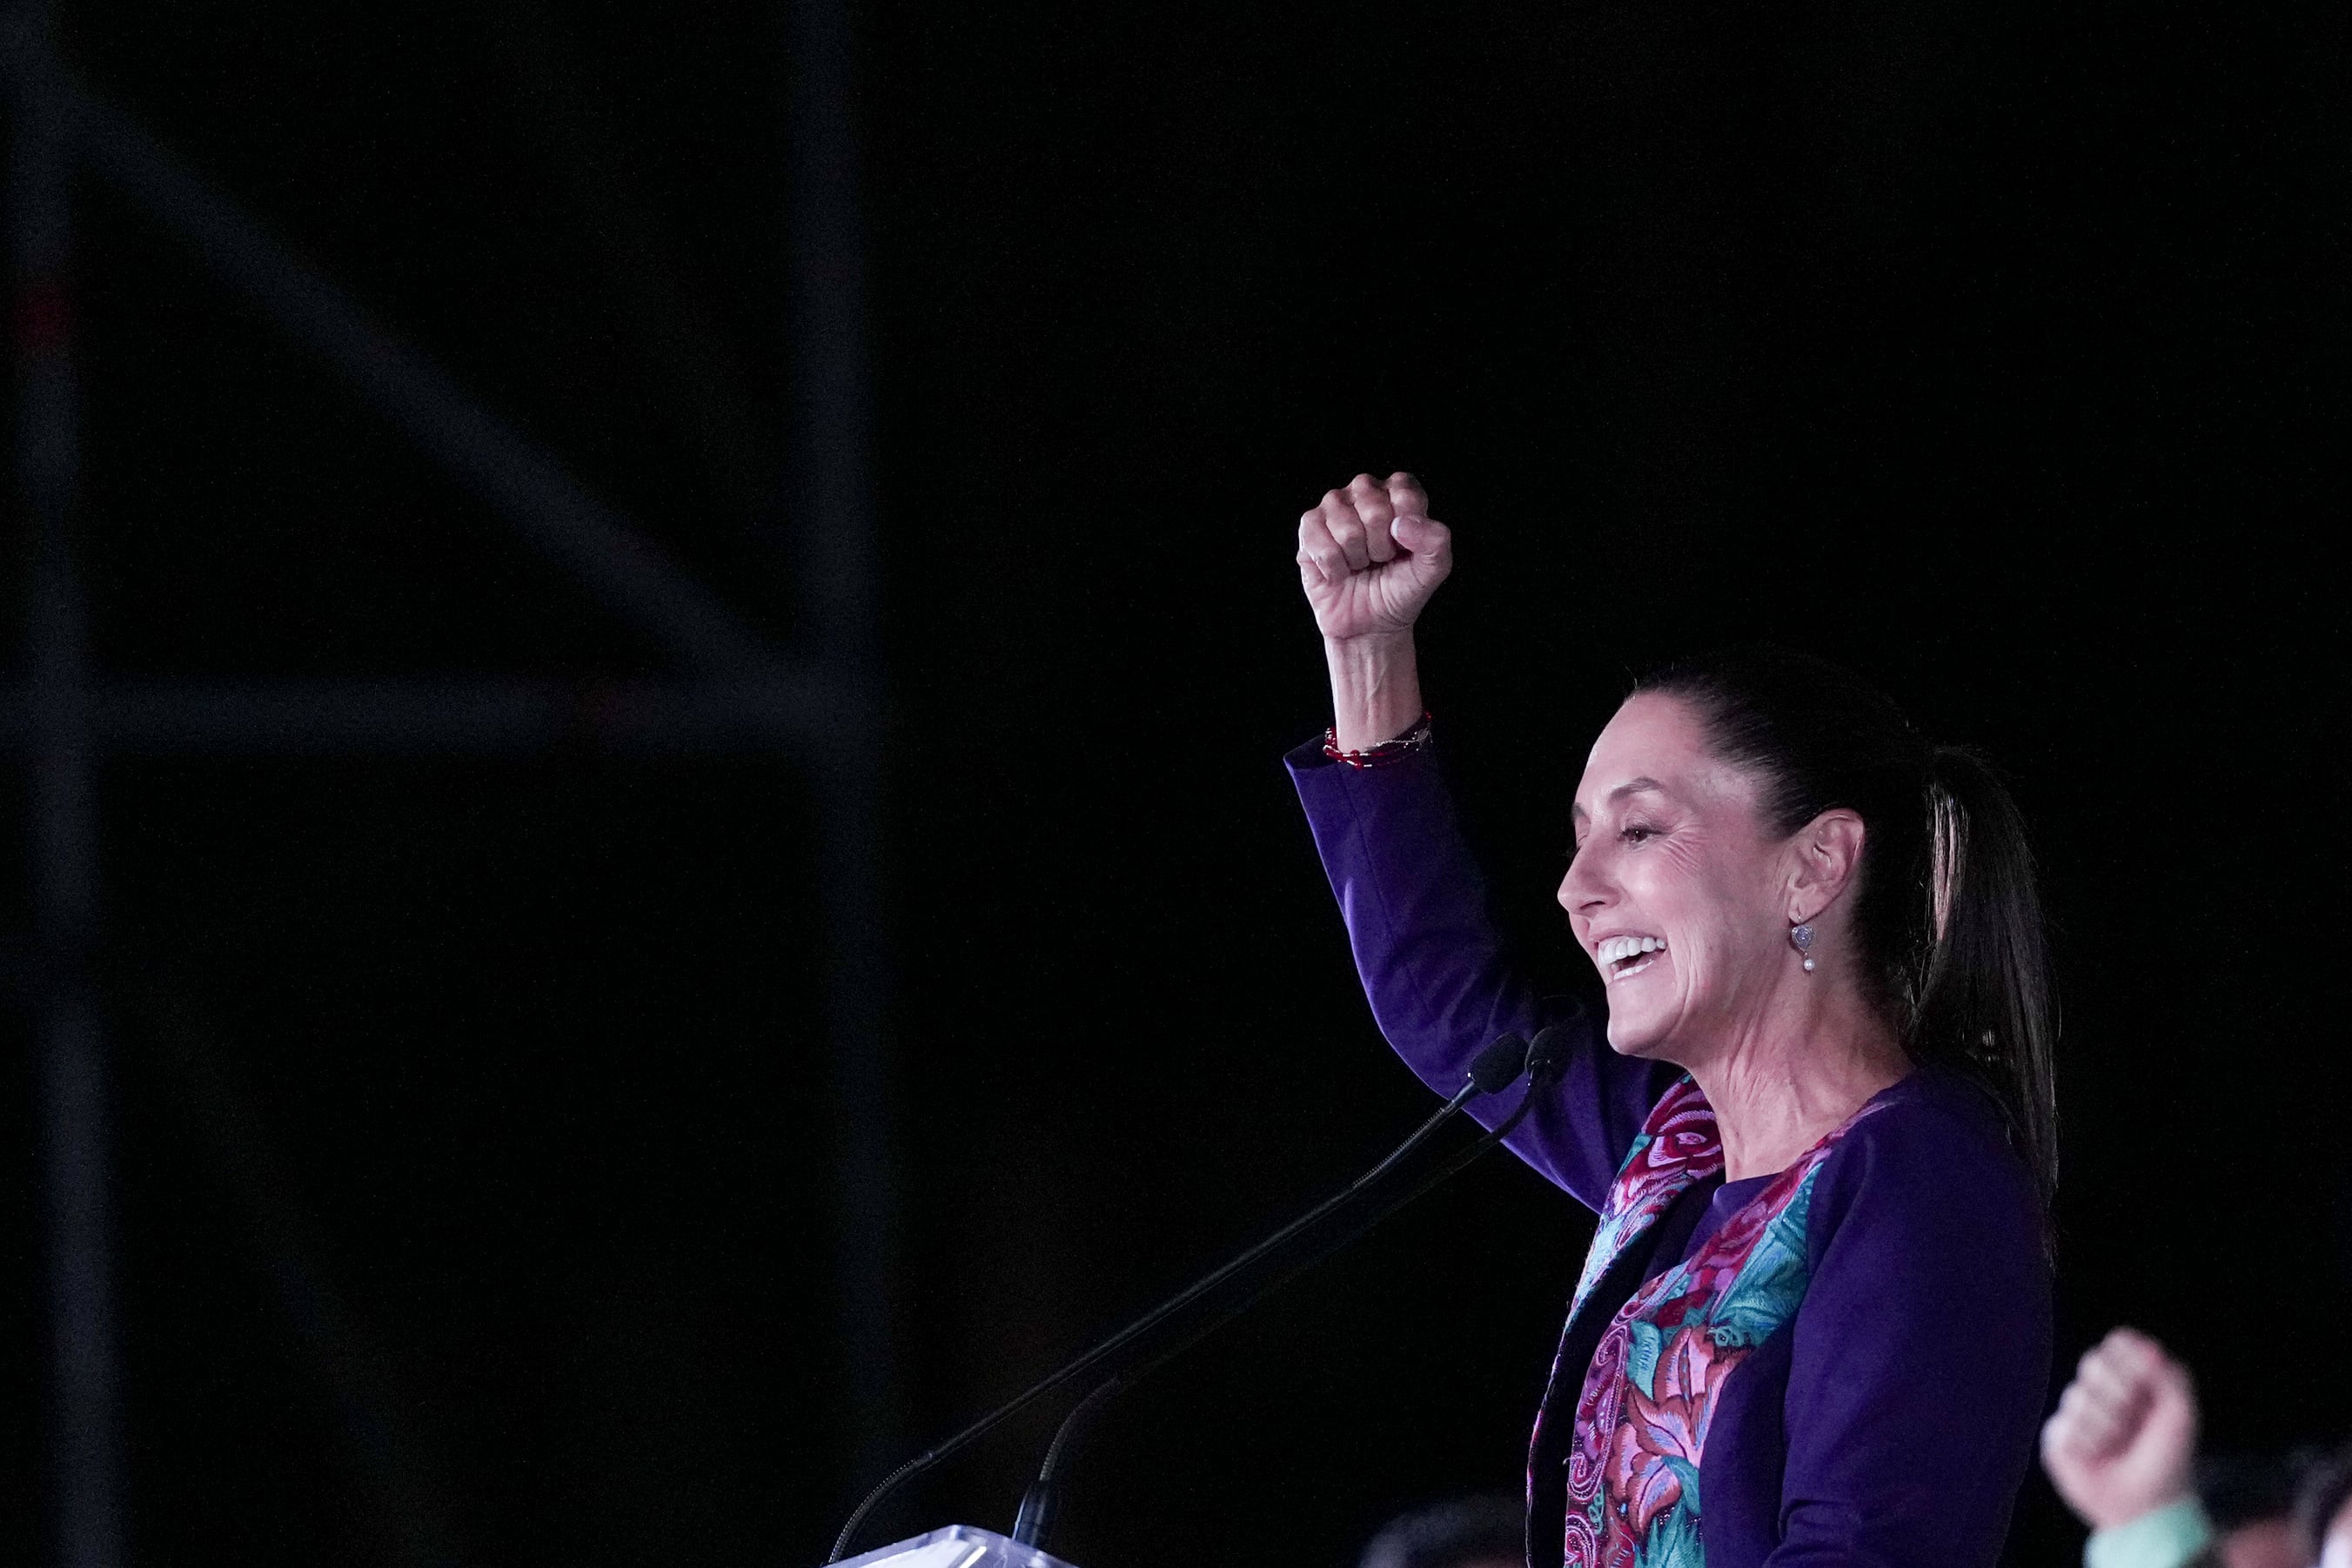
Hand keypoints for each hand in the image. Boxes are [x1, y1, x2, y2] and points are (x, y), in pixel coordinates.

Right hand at [1295, 473, 1452, 643]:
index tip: (1404, 549)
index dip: (1406, 532)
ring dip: (1357, 559)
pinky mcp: (1309, 527)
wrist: (1371, 623)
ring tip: (1360, 563)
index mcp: (1398, 491)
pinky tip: (1339, 570)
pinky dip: (1334, 568)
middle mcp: (1364, 490)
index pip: (1405, 495)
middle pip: (1374, 510)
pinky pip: (1321, 544)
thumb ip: (1435, 541)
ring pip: (1346, 529)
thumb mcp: (1433, 569)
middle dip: (1380, 547)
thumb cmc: (1400, 589)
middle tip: (1380, 559)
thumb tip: (1401, 525)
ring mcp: (1333, 506)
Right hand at [2040, 1327, 2199, 1531]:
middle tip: (2136, 1417)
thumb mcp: (2180, 1414)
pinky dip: (2088, 1443)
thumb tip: (2148, 1347)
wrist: (2148, 1504)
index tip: (2148, 1380)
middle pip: (2093, 1362)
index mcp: (2130, 1380)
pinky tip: (2098, 1457)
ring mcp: (2076, 1413)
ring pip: (2078, 1396)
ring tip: (2119, 1446)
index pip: (2118, 1344)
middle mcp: (2100, 1391)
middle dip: (2119, 1390)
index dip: (2129, 1358)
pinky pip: (2064, 1425)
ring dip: (2108, 1425)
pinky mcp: (2057, 1437)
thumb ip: (2169, 1375)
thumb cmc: (2168, 1459)